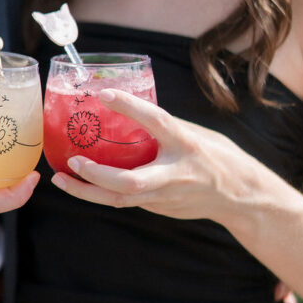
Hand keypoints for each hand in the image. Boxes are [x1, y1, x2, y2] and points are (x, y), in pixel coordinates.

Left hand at [52, 88, 246, 223]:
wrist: (241, 196)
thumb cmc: (218, 156)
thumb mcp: (197, 134)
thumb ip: (166, 127)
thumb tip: (129, 112)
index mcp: (186, 144)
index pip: (156, 121)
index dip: (130, 107)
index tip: (104, 93)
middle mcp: (175, 174)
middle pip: (129, 182)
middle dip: (96, 175)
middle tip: (73, 160)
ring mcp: (166, 196)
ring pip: (120, 200)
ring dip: (87, 192)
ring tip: (61, 180)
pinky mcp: (160, 208)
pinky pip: (126, 201)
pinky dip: (102, 193)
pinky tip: (82, 184)